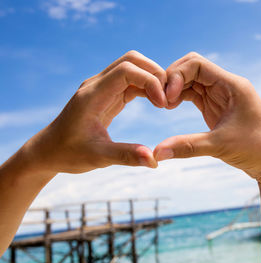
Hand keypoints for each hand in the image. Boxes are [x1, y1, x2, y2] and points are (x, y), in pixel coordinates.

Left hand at [23, 51, 166, 174]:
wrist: (48, 152)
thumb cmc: (68, 154)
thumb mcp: (98, 157)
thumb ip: (126, 156)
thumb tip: (154, 161)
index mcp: (92, 95)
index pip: (126, 70)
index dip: (149, 81)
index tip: (162, 104)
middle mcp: (96, 85)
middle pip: (131, 60)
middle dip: (155, 73)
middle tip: (169, 98)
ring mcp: (101, 87)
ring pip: (133, 67)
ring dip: (152, 79)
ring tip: (165, 102)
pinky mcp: (107, 95)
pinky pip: (131, 82)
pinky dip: (146, 87)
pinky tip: (156, 102)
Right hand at [154, 52, 260, 185]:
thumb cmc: (258, 149)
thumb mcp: (221, 146)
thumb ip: (187, 146)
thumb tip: (157, 153)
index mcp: (232, 85)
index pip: (197, 64)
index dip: (177, 75)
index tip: (167, 97)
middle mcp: (226, 86)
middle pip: (191, 69)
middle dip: (172, 80)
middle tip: (159, 100)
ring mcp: (220, 97)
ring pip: (190, 82)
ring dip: (174, 90)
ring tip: (163, 106)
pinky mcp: (216, 109)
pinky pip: (193, 95)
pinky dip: (179, 98)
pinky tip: (169, 108)